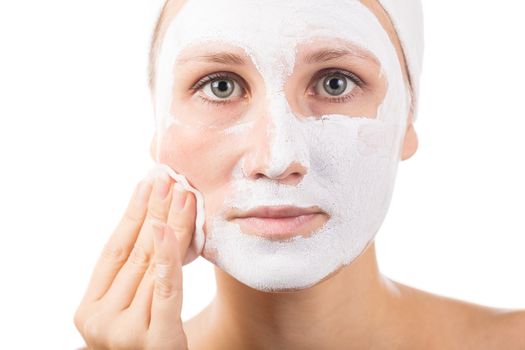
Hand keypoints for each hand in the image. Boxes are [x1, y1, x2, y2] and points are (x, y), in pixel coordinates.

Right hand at [74, 171, 195, 349]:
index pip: (113, 251)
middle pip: (136, 253)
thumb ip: (137, 281)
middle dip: (154, 212)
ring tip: (183, 193)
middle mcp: (99, 320)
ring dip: (170, 225)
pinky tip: (172, 227)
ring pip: (152, 266)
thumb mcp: (133, 312)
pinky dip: (170, 256)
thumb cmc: (145, 348)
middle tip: (169, 178)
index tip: (146, 185)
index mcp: (89, 309)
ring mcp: (123, 332)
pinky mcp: (154, 341)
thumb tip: (156, 229)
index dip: (131, 215)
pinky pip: (165, 289)